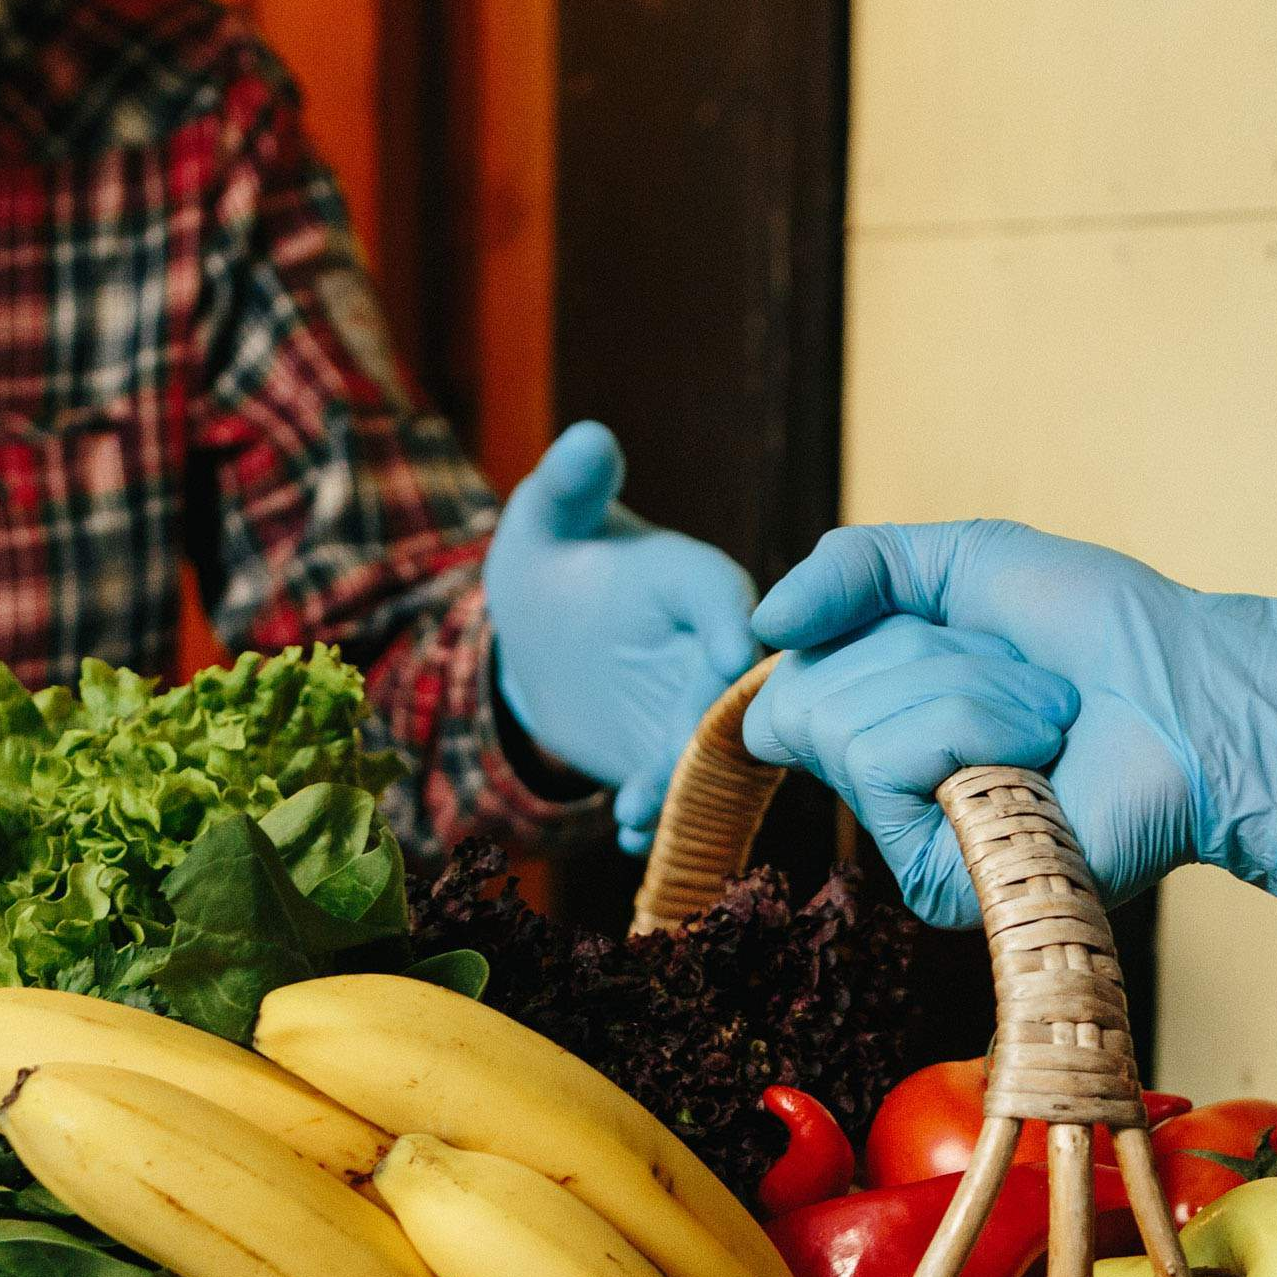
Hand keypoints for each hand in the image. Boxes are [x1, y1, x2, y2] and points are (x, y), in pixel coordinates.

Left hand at [483, 421, 762, 851]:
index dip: (732, 624)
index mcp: (691, 580)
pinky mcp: (669, 758)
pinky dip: (655, 817)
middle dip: (707, 725)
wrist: (541, 639)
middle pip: (725, 688)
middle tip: (680, 759)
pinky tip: (628, 836)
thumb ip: (566, 486)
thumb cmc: (553, 559)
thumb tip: (589, 440)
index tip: (735, 655)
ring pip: (705, 751)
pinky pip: (672, 791)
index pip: (722, 595)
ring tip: (640, 809)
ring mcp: (692, 709)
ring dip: (680, 785)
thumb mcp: (545, 518)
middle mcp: (709, 648)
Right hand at [751, 520, 1276, 903]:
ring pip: (848, 728)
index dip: (848, 634)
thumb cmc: (1104, 634)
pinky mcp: (937, 881)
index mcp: (884, 716)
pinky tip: (1040, 754)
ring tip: (1045, 715)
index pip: (788, 676)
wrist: (1197, 696)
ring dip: (967, 689)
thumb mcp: (965, 564)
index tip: (937, 629)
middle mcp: (885, 786)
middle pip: (810, 695)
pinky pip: (886, 764)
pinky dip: (970, 727)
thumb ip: (855, 569)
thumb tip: (761, 624)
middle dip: (925, 654)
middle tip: (1021, 675)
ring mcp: (909, 839)